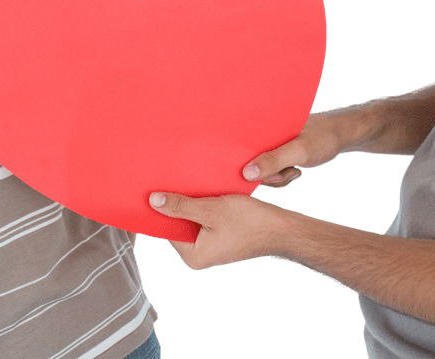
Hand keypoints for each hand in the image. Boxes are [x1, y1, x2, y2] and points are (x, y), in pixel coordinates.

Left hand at [149, 191, 291, 269]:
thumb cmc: (249, 222)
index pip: (167, 228)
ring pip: (192, 219)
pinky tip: (205, 190)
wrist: (282, 229)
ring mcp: (209, 247)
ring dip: (191, 202)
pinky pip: (204, 219)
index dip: (162, 207)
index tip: (155, 186)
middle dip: (177, 203)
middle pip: (178, 224)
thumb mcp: (212, 210)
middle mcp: (198, 255)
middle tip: (171, 179)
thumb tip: (153, 201)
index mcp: (192, 256)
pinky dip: (203, 205)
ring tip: (189, 182)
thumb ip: (181, 206)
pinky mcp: (219, 238)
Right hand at [242, 111, 349, 187]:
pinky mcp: (277, 155)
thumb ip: (274, 161)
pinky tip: (296, 171)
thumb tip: (246, 174)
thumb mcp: (298, 151)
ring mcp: (269, 146)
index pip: (239, 143)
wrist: (340, 136)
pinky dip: (282, 177)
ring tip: (296, 170)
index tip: (259, 172)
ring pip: (261, 171)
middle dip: (267, 175)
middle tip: (288, 172)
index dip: (240, 161)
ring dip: (278, 177)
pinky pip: (270, 173)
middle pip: (248, 162)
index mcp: (261, 124)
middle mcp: (261, 135)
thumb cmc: (321, 137)